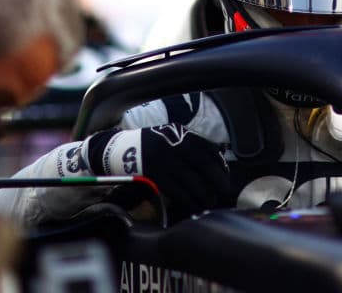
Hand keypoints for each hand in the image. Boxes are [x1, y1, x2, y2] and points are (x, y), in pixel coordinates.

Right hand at [86, 124, 233, 220]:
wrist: (117, 149)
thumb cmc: (150, 146)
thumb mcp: (171, 137)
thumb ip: (192, 147)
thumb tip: (219, 166)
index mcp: (182, 134)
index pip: (210, 151)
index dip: (221, 167)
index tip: (225, 179)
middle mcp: (174, 145)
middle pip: (205, 167)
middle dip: (218, 183)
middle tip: (223, 194)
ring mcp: (164, 160)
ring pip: (192, 182)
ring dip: (204, 196)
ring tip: (209, 202)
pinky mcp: (154, 175)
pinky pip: (177, 192)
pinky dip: (189, 201)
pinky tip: (194, 206)